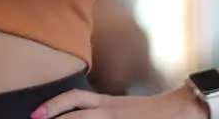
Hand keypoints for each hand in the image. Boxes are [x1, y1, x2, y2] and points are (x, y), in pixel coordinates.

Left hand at [31, 86, 206, 118]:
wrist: (182, 109)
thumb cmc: (149, 112)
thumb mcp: (121, 108)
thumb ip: (99, 110)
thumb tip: (78, 111)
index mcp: (107, 103)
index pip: (74, 100)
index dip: (54, 106)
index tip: (36, 114)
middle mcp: (109, 111)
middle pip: (76, 116)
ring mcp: (117, 118)